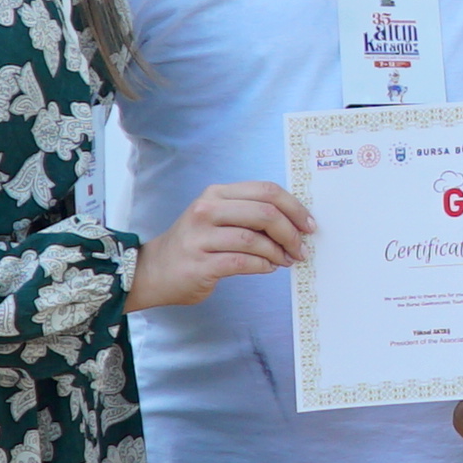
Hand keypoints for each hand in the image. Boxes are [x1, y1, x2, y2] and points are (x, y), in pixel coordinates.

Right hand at [125, 180, 314, 311]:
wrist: (153, 271)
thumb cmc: (195, 244)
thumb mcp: (218, 218)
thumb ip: (250, 214)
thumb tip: (295, 223)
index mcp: (216, 194)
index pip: (266, 191)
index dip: (294, 207)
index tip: (309, 224)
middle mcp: (207, 210)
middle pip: (265, 212)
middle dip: (291, 232)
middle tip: (302, 248)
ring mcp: (201, 237)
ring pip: (255, 239)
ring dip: (279, 252)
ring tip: (286, 260)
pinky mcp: (200, 264)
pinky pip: (243, 262)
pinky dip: (263, 266)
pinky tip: (268, 268)